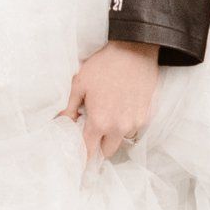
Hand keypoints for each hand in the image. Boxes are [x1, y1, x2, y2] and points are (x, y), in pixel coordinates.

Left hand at [61, 40, 159, 160]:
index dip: (82, 156)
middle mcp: (119, 127)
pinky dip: (127, 124)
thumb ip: (70, 108)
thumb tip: (63, 121)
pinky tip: (123, 108)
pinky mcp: (147, 116)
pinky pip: (135, 129)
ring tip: (110, 115)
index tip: (79, 158)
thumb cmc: (104, 65)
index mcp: (99, 122)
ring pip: (122, 140)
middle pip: (107, 151)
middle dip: (99, 145)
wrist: (134, 50)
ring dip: (115, 134)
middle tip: (94, 131)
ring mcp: (135, 123)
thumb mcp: (80, 84)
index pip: (88, 151)